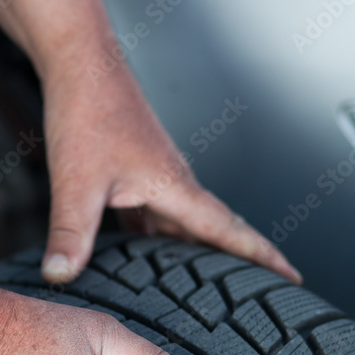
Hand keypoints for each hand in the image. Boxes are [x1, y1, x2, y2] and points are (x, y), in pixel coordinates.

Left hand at [0, 0, 300, 288]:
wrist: (78, 64)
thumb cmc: (87, 110)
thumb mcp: (76, 183)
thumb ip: (71, 233)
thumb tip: (60, 275)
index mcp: (175, 186)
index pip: (231, 231)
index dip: (264, 257)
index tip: (294, 278)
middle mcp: (173, 181)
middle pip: (216, 230)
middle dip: (239, 260)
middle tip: (261, 290)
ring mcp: (155, 175)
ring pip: (185, 222)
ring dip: (199, 249)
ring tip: (208, 282)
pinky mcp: (134, 170)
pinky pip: (157, 212)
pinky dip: (160, 235)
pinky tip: (145, 249)